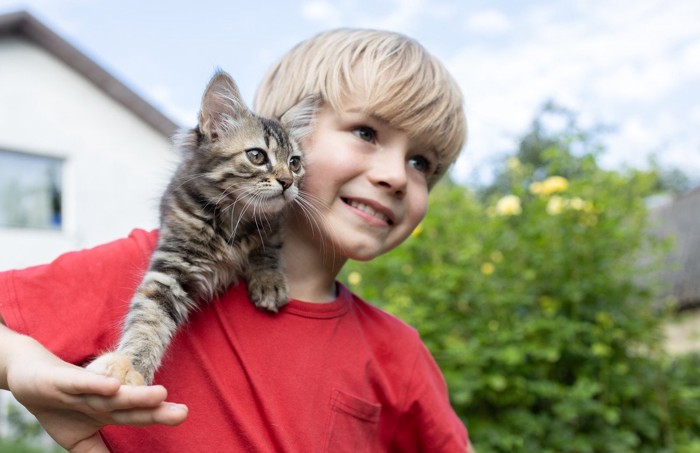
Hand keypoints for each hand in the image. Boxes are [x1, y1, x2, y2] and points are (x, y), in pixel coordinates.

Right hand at [3, 331, 187, 451]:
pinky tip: (115, 386)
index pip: (138, 415)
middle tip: (183, 412)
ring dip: (135, 395)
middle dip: (157, 408)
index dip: (159, 416)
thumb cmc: (59, 405)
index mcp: (109, 410)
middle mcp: (103, 397)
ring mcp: (85, 388)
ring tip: (160, 394)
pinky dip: (98, 384)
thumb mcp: (77, 438)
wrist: (27, 376)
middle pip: (132, 404)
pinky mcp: (65, 380)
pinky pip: (83, 383)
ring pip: (112, 394)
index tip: (183, 415)